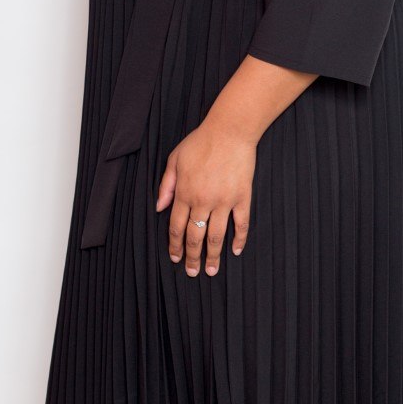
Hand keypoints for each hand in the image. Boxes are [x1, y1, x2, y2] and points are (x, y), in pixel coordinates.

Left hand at [156, 118, 255, 274]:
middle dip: (192, 257)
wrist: (230, 131)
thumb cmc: (201, 142)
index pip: (177, 226)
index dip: (175, 245)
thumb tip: (159, 208)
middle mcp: (203, 200)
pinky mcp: (242, 197)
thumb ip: (166, 185)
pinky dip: (239, 239)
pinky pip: (241, 223)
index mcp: (184, 192)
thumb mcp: (174, 159)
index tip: (175, 258)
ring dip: (213, 255)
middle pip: (195, 236)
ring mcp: (224, 200)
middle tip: (192, 272)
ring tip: (212, 270)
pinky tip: (235, 251)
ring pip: (216, 235)